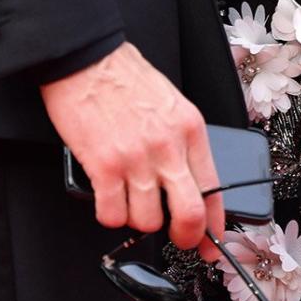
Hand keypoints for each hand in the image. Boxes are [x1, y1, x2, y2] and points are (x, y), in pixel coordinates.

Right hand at [40, 41, 225, 254]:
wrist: (87, 58)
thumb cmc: (124, 76)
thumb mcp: (170, 103)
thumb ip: (181, 141)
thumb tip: (187, 181)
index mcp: (190, 129)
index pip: (213, 190)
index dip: (214, 226)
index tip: (210, 242)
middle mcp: (168, 146)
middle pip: (189, 215)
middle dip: (185, 236)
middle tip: (176, 238)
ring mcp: (137, 159)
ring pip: (147, 221)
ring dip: (138, 219)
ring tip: (129, 201)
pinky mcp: (104, 166)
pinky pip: (112, 214)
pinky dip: (110, 215)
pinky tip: (107, 199)